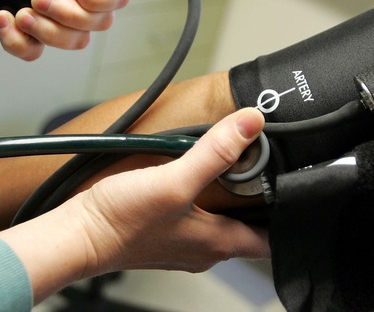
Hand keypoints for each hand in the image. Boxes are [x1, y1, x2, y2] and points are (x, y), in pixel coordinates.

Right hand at [0, 108, 270, 301]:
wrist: (76, 236)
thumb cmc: (120, 221)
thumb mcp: (174, 181)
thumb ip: (214, 153)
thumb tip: (251, 124)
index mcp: (218, 243)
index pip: (271, 241)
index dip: (288, 218)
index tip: (297, 193)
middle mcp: (204, 249)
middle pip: (249, 230)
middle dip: (262, 204)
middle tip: (267, 172)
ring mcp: (182, 244)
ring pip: (222, 224)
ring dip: (232, 201)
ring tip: (236, 170)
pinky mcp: (162, 234)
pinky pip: (196, 219)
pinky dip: (204, 200)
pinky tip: (192, 179)